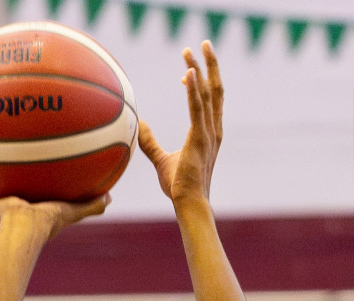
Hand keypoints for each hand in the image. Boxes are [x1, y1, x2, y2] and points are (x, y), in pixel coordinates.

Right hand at [0, 183, 109, 237]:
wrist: (24, 228)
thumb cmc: (47, 223)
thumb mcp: (71, 210)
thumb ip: (90, 206)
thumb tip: (110, 198)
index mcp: (28, 214)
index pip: (27, 204)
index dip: (28, 197)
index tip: (28, 187)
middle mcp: (9, 213)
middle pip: (2, 202)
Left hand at [138, 40, 222, 203]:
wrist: (188, 203)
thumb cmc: (178, 187)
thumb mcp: (161, 160)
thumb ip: (150, 142)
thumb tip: (137, 127)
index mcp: (209, 134)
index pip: (209, 100)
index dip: (202, 82)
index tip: (189, 69)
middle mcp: (213, 130)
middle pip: (216, 89)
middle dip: (211, 64)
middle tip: (203, 43)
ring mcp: (209, 134)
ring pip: (209, 93)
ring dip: (201, 68)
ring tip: (192, 49)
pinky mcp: (200, 139)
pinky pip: (197, 109)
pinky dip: (194, 89)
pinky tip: (188, 73)